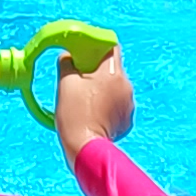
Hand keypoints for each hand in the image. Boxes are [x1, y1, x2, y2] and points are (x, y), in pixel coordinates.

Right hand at [51, 46, 134, 161]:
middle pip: (112, 68)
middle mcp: (126, 85)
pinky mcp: (127, 119)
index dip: (98, 47)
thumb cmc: (75, 114)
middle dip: (97, 71)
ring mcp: (129, 104)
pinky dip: (107, 105)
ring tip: (86, 100)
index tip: (84, 54)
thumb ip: (67, 63)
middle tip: (81, 79)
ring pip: (115, 87)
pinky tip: (94, 113)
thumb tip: (68, 56)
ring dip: (103, 89)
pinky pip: (118, 104)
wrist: (85, 148)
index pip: (111, 47)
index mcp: (112, 73)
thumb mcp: (65, 83)